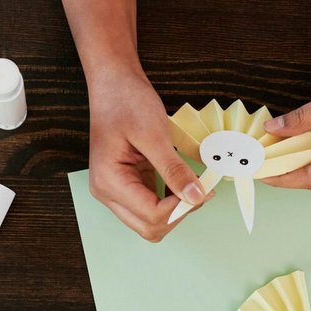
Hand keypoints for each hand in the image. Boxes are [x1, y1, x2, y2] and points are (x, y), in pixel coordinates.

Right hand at [87, 66, 208, 241]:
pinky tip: (183, 182)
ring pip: (151, 222)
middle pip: (149, 227)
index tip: (204, 189)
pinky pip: (151, 206)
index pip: (151, 216)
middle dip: (179, 214)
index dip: (181, 208)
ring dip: (176, 210)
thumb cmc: (126, 102)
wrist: (113, 83)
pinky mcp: (127, 185)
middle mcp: (107, 192)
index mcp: (109, 182)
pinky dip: (170, 201)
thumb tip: (196, 197)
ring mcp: (115, 191)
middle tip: (202, 190)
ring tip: (195, 185)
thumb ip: (174, 170)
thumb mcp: (154, 134)